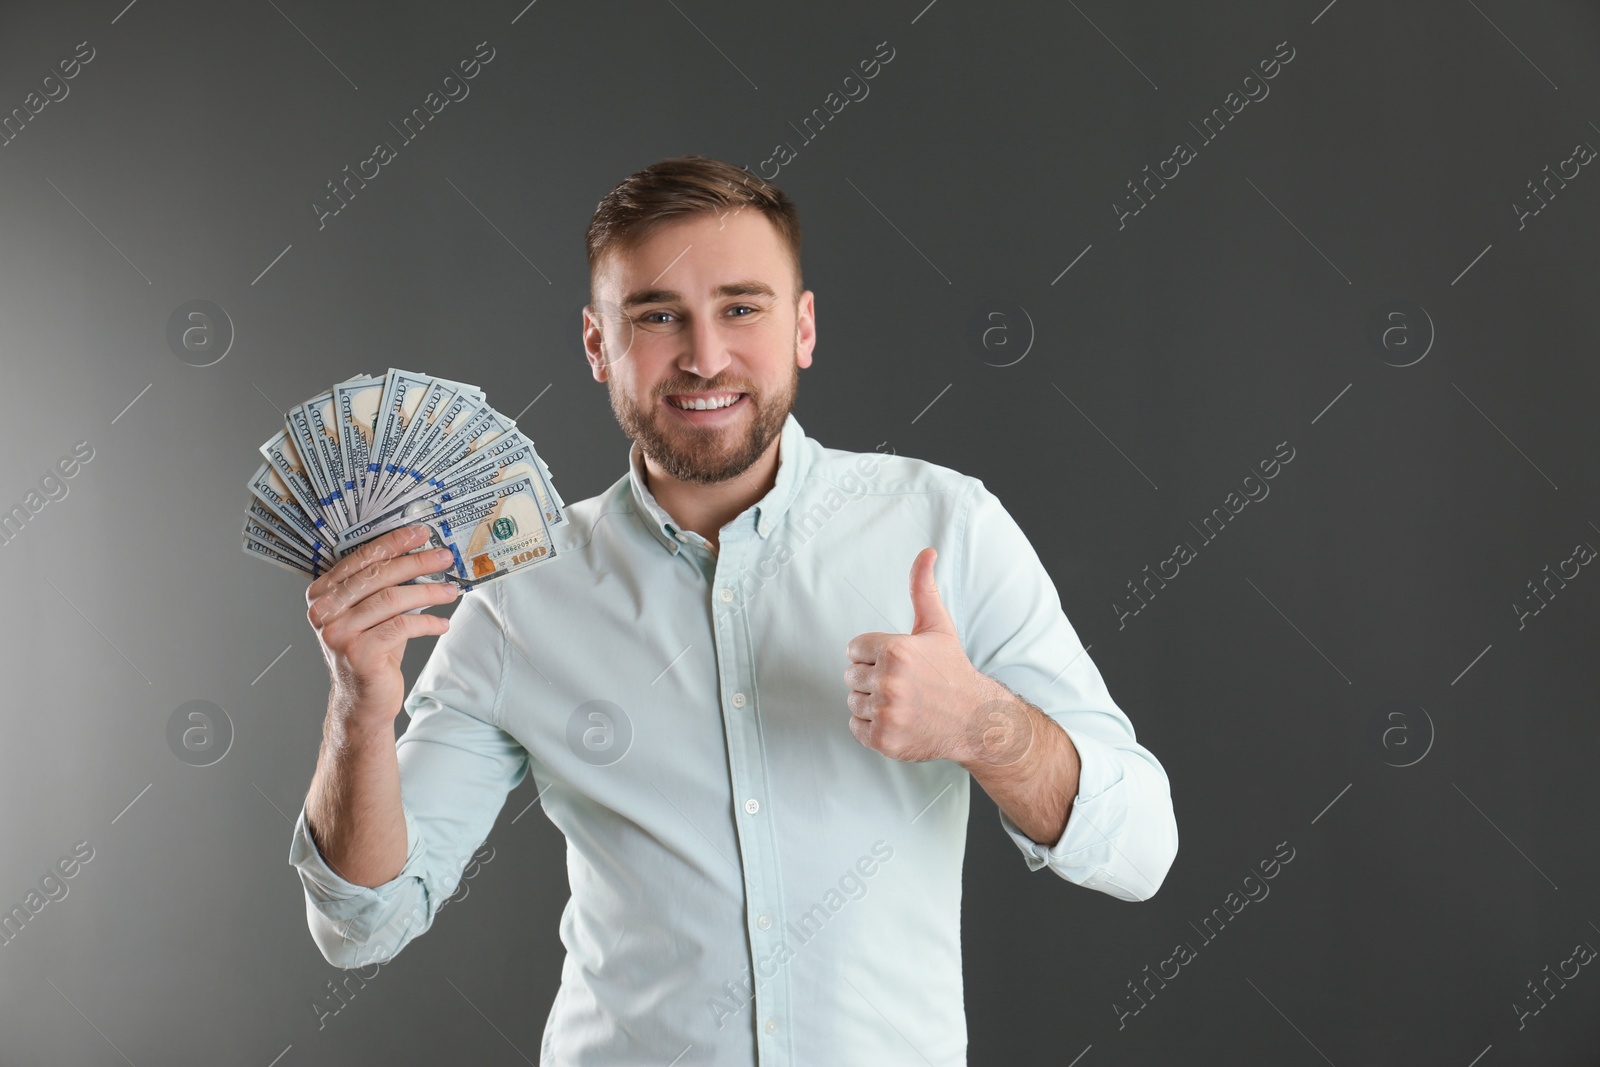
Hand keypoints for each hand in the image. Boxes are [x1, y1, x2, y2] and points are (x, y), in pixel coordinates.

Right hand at [306, 525, 461, 729]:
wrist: (362, 700)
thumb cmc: (371, 651)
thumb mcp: (372, 614)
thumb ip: (382, 585)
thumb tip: (422, 553)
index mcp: (321, 594)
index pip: (361, 559)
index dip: (394, 543)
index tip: (421, 533)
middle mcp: (323, 612)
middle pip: (378, 576)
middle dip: (417, 563)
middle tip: (445, 557)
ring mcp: (337, 633)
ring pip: (392, 600)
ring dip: (429, 592)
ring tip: (451, 591)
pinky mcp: (358, 653)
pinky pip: (401, 627)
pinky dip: (427, 623)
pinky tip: (442, 623)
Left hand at [843, 548, 1005, 762]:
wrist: (974, 719)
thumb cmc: (951, 670)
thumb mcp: (937, 626)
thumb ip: (923, 587)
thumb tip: (926, 551)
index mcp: (896, 650)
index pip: (854, 649)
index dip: (874, 655)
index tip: (898, 663)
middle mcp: (889, 682)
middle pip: (851, 675)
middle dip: (872, 678)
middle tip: (902, 684)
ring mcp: (886, 713)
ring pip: (853, 701)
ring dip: (871, 702)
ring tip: (901, 701)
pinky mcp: (883, 739)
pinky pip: (855, 727)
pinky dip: (871, 726)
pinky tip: (897, 719)